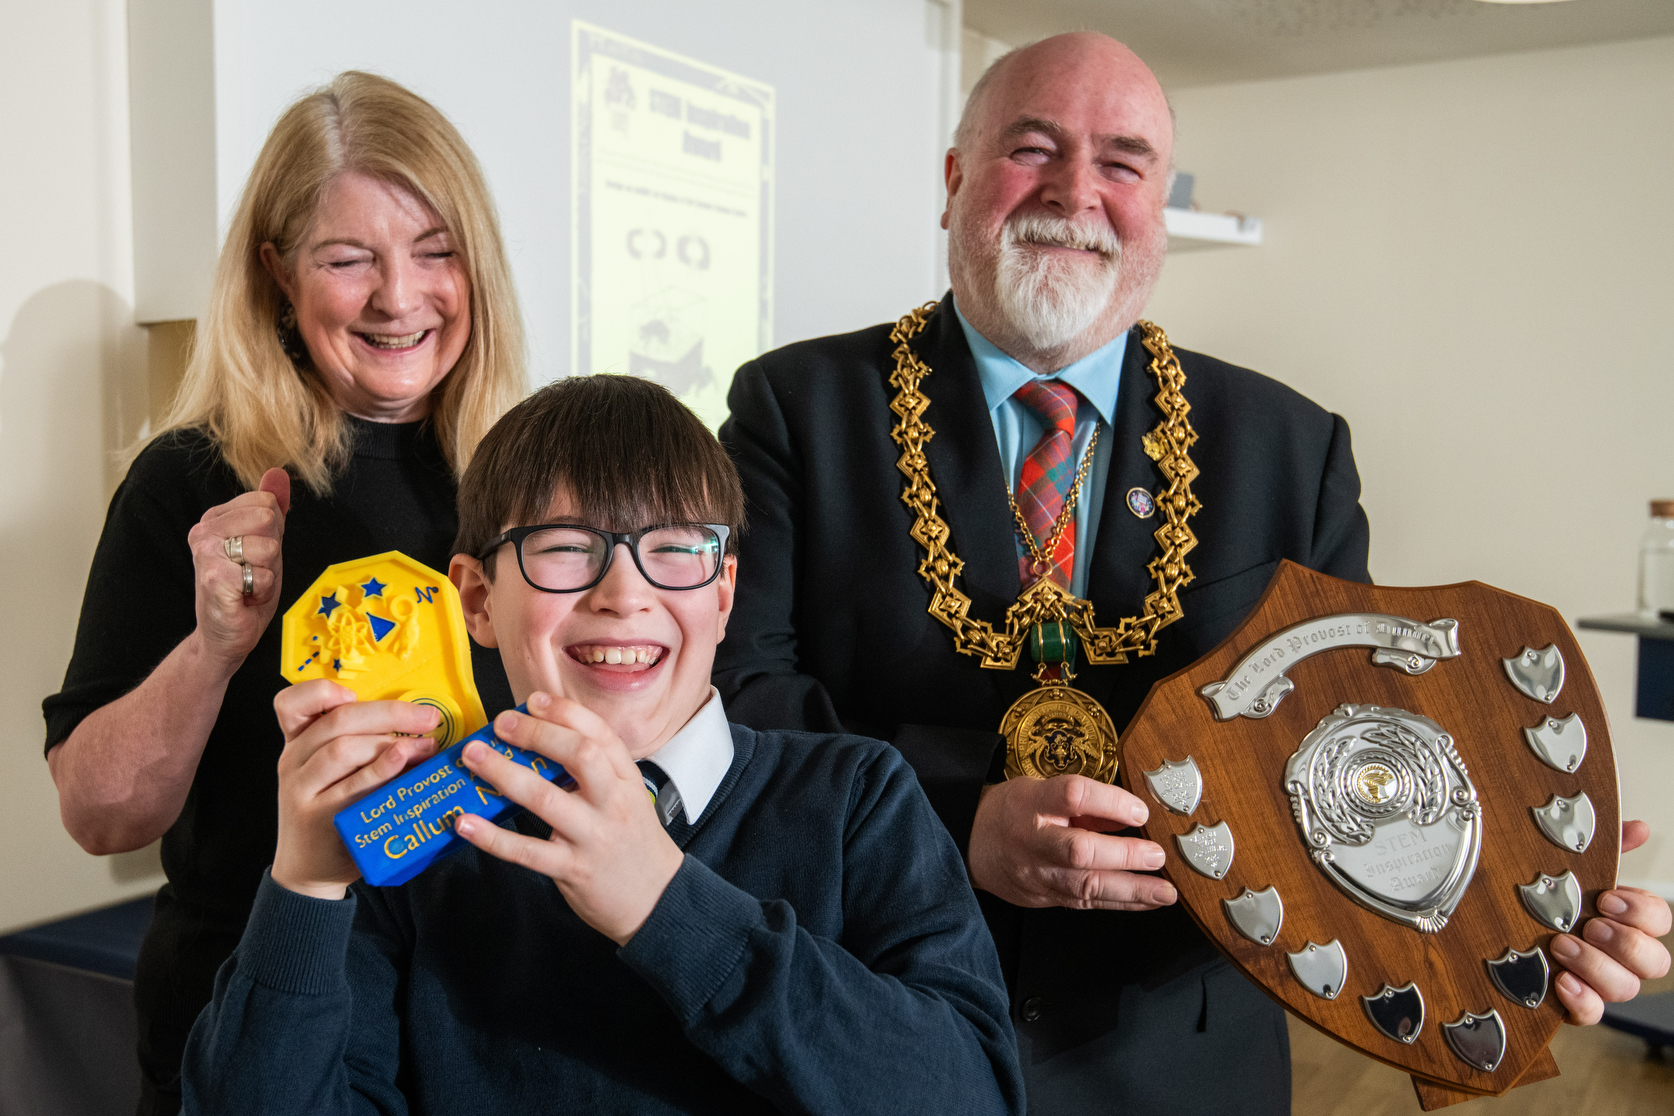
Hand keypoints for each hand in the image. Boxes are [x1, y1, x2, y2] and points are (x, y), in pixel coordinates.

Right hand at [187, 467, 290, 671]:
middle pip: (268, 519)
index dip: (274, 533)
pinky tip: (244, 598)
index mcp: (215, 518)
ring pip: (269, 547)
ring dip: (268, 573)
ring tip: (248, 585)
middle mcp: (204, 530)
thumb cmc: (246, 590)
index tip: (256, 555)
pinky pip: (264, 575)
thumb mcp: (266, 543)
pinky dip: (263, 591)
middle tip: (253, 571)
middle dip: (273, 552)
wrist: (225, 634)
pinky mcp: (214, 578)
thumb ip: (272, 507)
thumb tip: (278, 472)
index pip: (267, 503)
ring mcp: (206, 553)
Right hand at [271, 681, 440, 899]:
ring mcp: (302, 791)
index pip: (290, 703)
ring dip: (391, 742)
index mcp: (297, 743)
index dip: (321, 691)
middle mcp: (293, 762)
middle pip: (337, 721)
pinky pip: (352, 787)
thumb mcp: (333, 772)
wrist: (308, 869)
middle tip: (428, 717)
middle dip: (389, 713)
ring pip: (343, 749)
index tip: (354, 694)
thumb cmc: (331, 811)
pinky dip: (381, 770)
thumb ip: (358, 743)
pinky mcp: (318, 818)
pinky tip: (404, 762)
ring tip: (426, 746)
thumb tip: (416, 719)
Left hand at [453, 692, 683, 944]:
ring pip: (546, 799)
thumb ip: (595, 773)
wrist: (657, 899)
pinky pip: (527, 851)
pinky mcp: (572, 869)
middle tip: (501, 724)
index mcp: (626, 781)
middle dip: (537, 734)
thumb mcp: (627, 799)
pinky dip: (492, 837)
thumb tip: (540, 741)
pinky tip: (466, 823)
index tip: (534, 701)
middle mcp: (613, 803)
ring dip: (505, 774)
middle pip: (579, 756)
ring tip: (473, 757)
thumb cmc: (632, 844)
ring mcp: (593, 836)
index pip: (600, 735)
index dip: (566, 713)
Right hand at [967, 775, 1176, 910]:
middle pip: (1079, 850)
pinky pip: (1086, 903)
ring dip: (1131, 890)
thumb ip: (1084, 804)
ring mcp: (1038, 874)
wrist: (972, 844)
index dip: (1110, 802)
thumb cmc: (1013, 812)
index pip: (1074, 795)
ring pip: (1085, 886)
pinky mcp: (1044, 897)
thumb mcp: (1040, 790)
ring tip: (1165, 892)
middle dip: (1123, 856)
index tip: (1140, 810)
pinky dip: (1121, 903)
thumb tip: (1130, 816)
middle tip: (1157, 856)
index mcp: (1033, 803)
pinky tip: (1147, 901)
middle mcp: (1035, 840)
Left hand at [1551, 820, 1672, 1023]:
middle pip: (1654, 962)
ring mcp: (1600, 982)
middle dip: (1624, 943)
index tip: (1607, 899)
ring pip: (1625, 989)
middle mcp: (1621, 956)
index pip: (1660, 921)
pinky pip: (1593, 1015)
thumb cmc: (1547, 899)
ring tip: (1562, 946)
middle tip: (1591, 925)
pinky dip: (1582, 1002)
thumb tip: (1638, 828)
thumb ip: (1606, 850)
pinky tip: (1562, 982)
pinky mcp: (1575, 1004)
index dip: (1641, 912)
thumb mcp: (1572, 869)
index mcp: (1627, 921)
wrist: (1501, 928)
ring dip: (1597, 967)